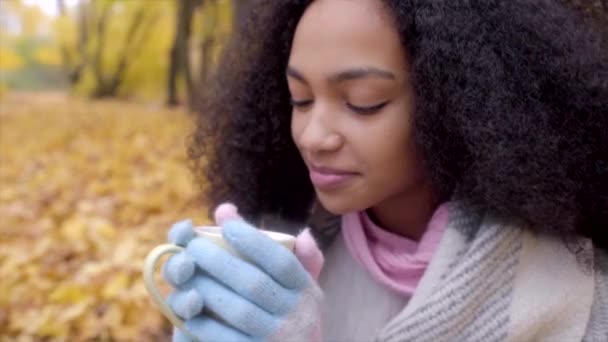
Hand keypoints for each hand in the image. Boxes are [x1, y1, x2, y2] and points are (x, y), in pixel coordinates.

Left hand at [162, 203, 323, 341]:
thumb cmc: (286, 315)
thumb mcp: (297, 286)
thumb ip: (282, 252)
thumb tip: (261, 219)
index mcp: (307, 291)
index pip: (282, 262)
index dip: (254, 241)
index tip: (226, 225)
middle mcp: (298, 316)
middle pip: (255, 284)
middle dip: (220, 261)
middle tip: (193, 246)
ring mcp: (278, 340)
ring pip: (239, 310)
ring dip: (207, 288)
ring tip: (186, 271)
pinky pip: (226, 339)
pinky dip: (205, 321)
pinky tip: (188, 305)